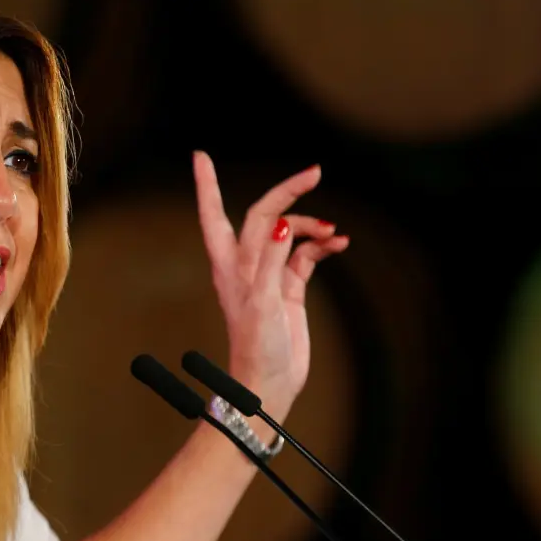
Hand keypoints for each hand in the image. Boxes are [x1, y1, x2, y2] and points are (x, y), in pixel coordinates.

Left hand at [192, 151, 348, 415]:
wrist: (269, 385)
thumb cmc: (257, 350)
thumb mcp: (262, 304)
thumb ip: (272, 261)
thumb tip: (282, 223)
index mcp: (230, 266)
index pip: (214, 215)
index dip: (207, 186)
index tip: (200, 155)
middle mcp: (247, 266)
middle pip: (264, 216)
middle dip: (286, 192)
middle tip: (315, 172)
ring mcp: (269, 276)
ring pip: (289, 233)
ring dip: (312, 226)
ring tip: (335, 232)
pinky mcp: (289, 289)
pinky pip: (306, 255)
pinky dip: (322, 246)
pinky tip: (339, 243)